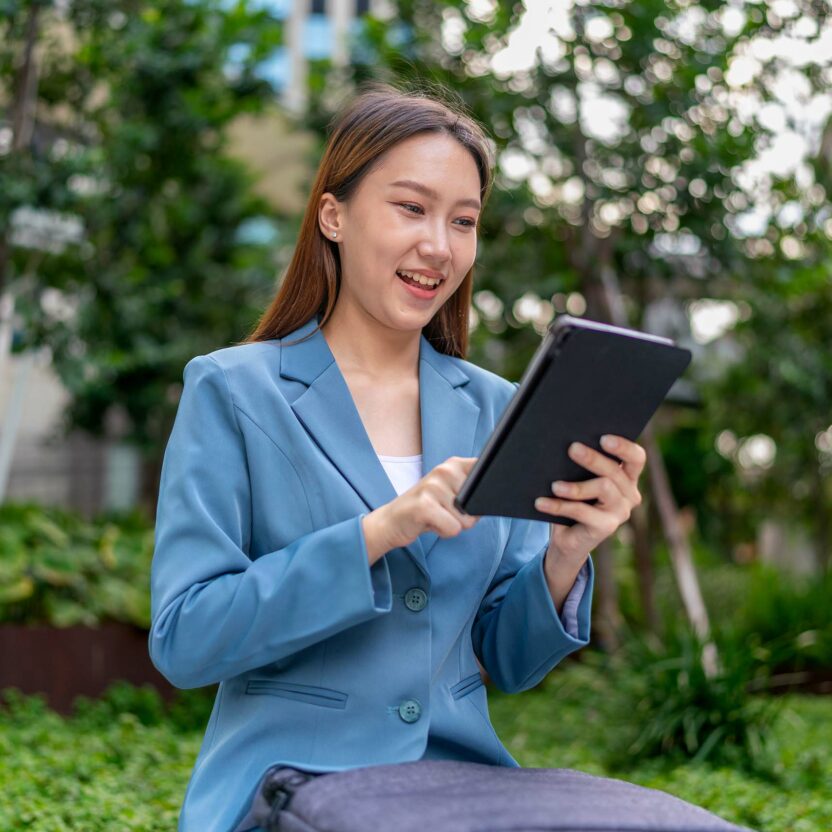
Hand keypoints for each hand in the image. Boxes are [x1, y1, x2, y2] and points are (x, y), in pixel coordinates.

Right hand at [363, 456, 480, 561]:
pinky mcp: (424, 505)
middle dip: (466, 516)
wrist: (391, 521)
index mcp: (454, 464)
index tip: (474, 497)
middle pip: (478, 504)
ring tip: (435, 517)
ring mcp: (433, 486)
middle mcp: (444, 470)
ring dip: (452, 525)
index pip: (486, 471)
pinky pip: (453, 528)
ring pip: (466, 520)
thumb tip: (492, 500)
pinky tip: (429, 524)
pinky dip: (444, 532)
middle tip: (444, 511)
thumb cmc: (427, 509)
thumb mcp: (451, 493)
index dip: (488, 489)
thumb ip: (472, 491)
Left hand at [534, 435, 645, 563]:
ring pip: (603, 488)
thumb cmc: (574, 500)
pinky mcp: (607, 527)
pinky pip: (582, 511)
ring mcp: (620, 512)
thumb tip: (568, 446)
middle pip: (614, 471)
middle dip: (593, 458)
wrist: (568, 539)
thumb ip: (581, 465)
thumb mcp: (579, 479)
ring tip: (554, 485)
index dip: (623, 446)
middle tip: (572, 448)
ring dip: (576, 487)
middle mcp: (629, 494)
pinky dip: (559, 506)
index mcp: (627, 477)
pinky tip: (541, 502)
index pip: (636, 458)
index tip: (604, 438)